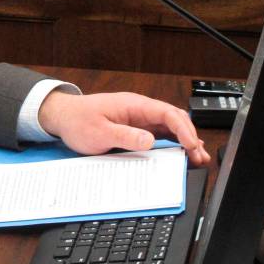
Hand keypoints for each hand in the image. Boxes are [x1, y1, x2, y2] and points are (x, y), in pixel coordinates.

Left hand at [38, 91, 210, 166]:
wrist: (63, 117)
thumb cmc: (78, 121)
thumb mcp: (99, 132)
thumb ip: (124, 135)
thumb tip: (150, 140)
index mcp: (132, 105)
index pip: (166, 112)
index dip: (183, 129)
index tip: (192, 145)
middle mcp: (139, 110)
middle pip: (173, 119)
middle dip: (190, 137)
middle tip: (200, 156)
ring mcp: (138, 118)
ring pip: (169, 127)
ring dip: (184, 141)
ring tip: (197, 158)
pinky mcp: (135, 127)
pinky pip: (159, 134)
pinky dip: (172, 143)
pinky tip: (180, 153)